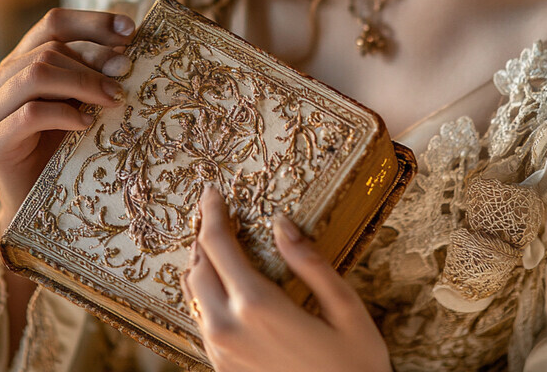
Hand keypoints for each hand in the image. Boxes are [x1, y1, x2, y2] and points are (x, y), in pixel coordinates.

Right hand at [0, 8, 134, 230]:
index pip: (53, 24)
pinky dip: (65, 114)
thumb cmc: (68, 148)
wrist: (43, 207)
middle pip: (50, 50)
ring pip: (37, 74)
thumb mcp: (84, 100)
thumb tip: (127, 48)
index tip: (130, 29)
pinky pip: (31, 113)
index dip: (92, 22)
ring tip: (113, 98)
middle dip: (94, 60)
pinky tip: (87, 124)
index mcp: (20, 63)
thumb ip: (94, 73)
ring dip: (83, 83)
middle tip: (127, 73)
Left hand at [180, 186, 392, 371]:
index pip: (217, 243)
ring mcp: (221, 352)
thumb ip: (309, 262)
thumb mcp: (345, 308)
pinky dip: (203, 292)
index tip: (212, 192)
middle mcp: (228, 328)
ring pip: (192, 294)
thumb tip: (281, 223)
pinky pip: (201, 320)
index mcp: (256, 305)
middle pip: (197, 265)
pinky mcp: (222, 369)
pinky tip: (222, 284)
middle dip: (203, 233)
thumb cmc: (354, 367)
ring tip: (217, 243)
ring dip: (201, 262)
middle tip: (214, 212)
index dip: (211, 212)